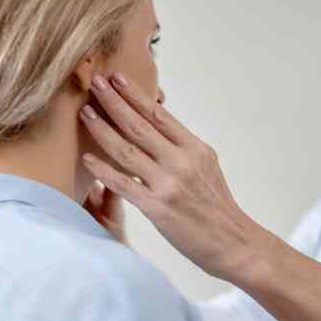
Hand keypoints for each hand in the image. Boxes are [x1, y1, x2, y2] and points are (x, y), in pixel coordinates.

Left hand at [78, 74, 272, 280]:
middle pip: (140, 126)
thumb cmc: (217, 206)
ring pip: (128, 151)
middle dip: (114, 102)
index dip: (136, 95)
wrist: (234, 243)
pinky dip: (104, 170)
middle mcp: (182, 161)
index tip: (118, 78)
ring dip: (103, 130)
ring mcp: (169, 184)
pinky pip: (124, 184)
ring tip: (85, 113)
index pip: (160, 115)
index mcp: (195, 149)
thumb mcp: (206, 167)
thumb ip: (182, 148)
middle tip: (95, 82)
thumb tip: (156, 127)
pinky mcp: (158, 208)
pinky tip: (88, 159)